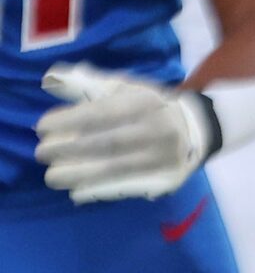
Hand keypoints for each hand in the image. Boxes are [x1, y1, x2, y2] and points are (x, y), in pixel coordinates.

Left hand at [35, 66, 216, 202]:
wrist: (195, 130)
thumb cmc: (150, 106)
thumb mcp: (124, 87)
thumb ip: (88, 83)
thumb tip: (51, 81)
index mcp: (145, 103)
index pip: (102, 114)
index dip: (68, 122)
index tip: (42, 128)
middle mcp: (157, 131)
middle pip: (107, 145)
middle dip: (68, 150)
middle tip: (42, 153)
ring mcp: (163, 158)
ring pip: (116, 170)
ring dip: (79, 175)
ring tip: (52, 176)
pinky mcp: (166, 179)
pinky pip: (128, 187)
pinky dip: (99, 190)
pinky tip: (77, 191)